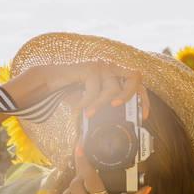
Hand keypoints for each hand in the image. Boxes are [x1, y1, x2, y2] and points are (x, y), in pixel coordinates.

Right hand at [24, 60, 150, 119]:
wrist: (49, 82)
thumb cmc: (70, 91)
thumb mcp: (91, 102)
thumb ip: (104, 109)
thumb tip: (115, 128)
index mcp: (115, 74)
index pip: (137, 83)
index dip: (144, 99)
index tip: (143, 116)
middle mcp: (111, 67)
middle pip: (135, 77)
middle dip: (129, 96)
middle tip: (118, 107)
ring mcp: (102, 65)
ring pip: (112, 90)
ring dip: (99, 106)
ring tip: (87, 114)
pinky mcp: (91, 67)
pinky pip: (94, 91)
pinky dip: (85, 104)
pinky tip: (76, 109)